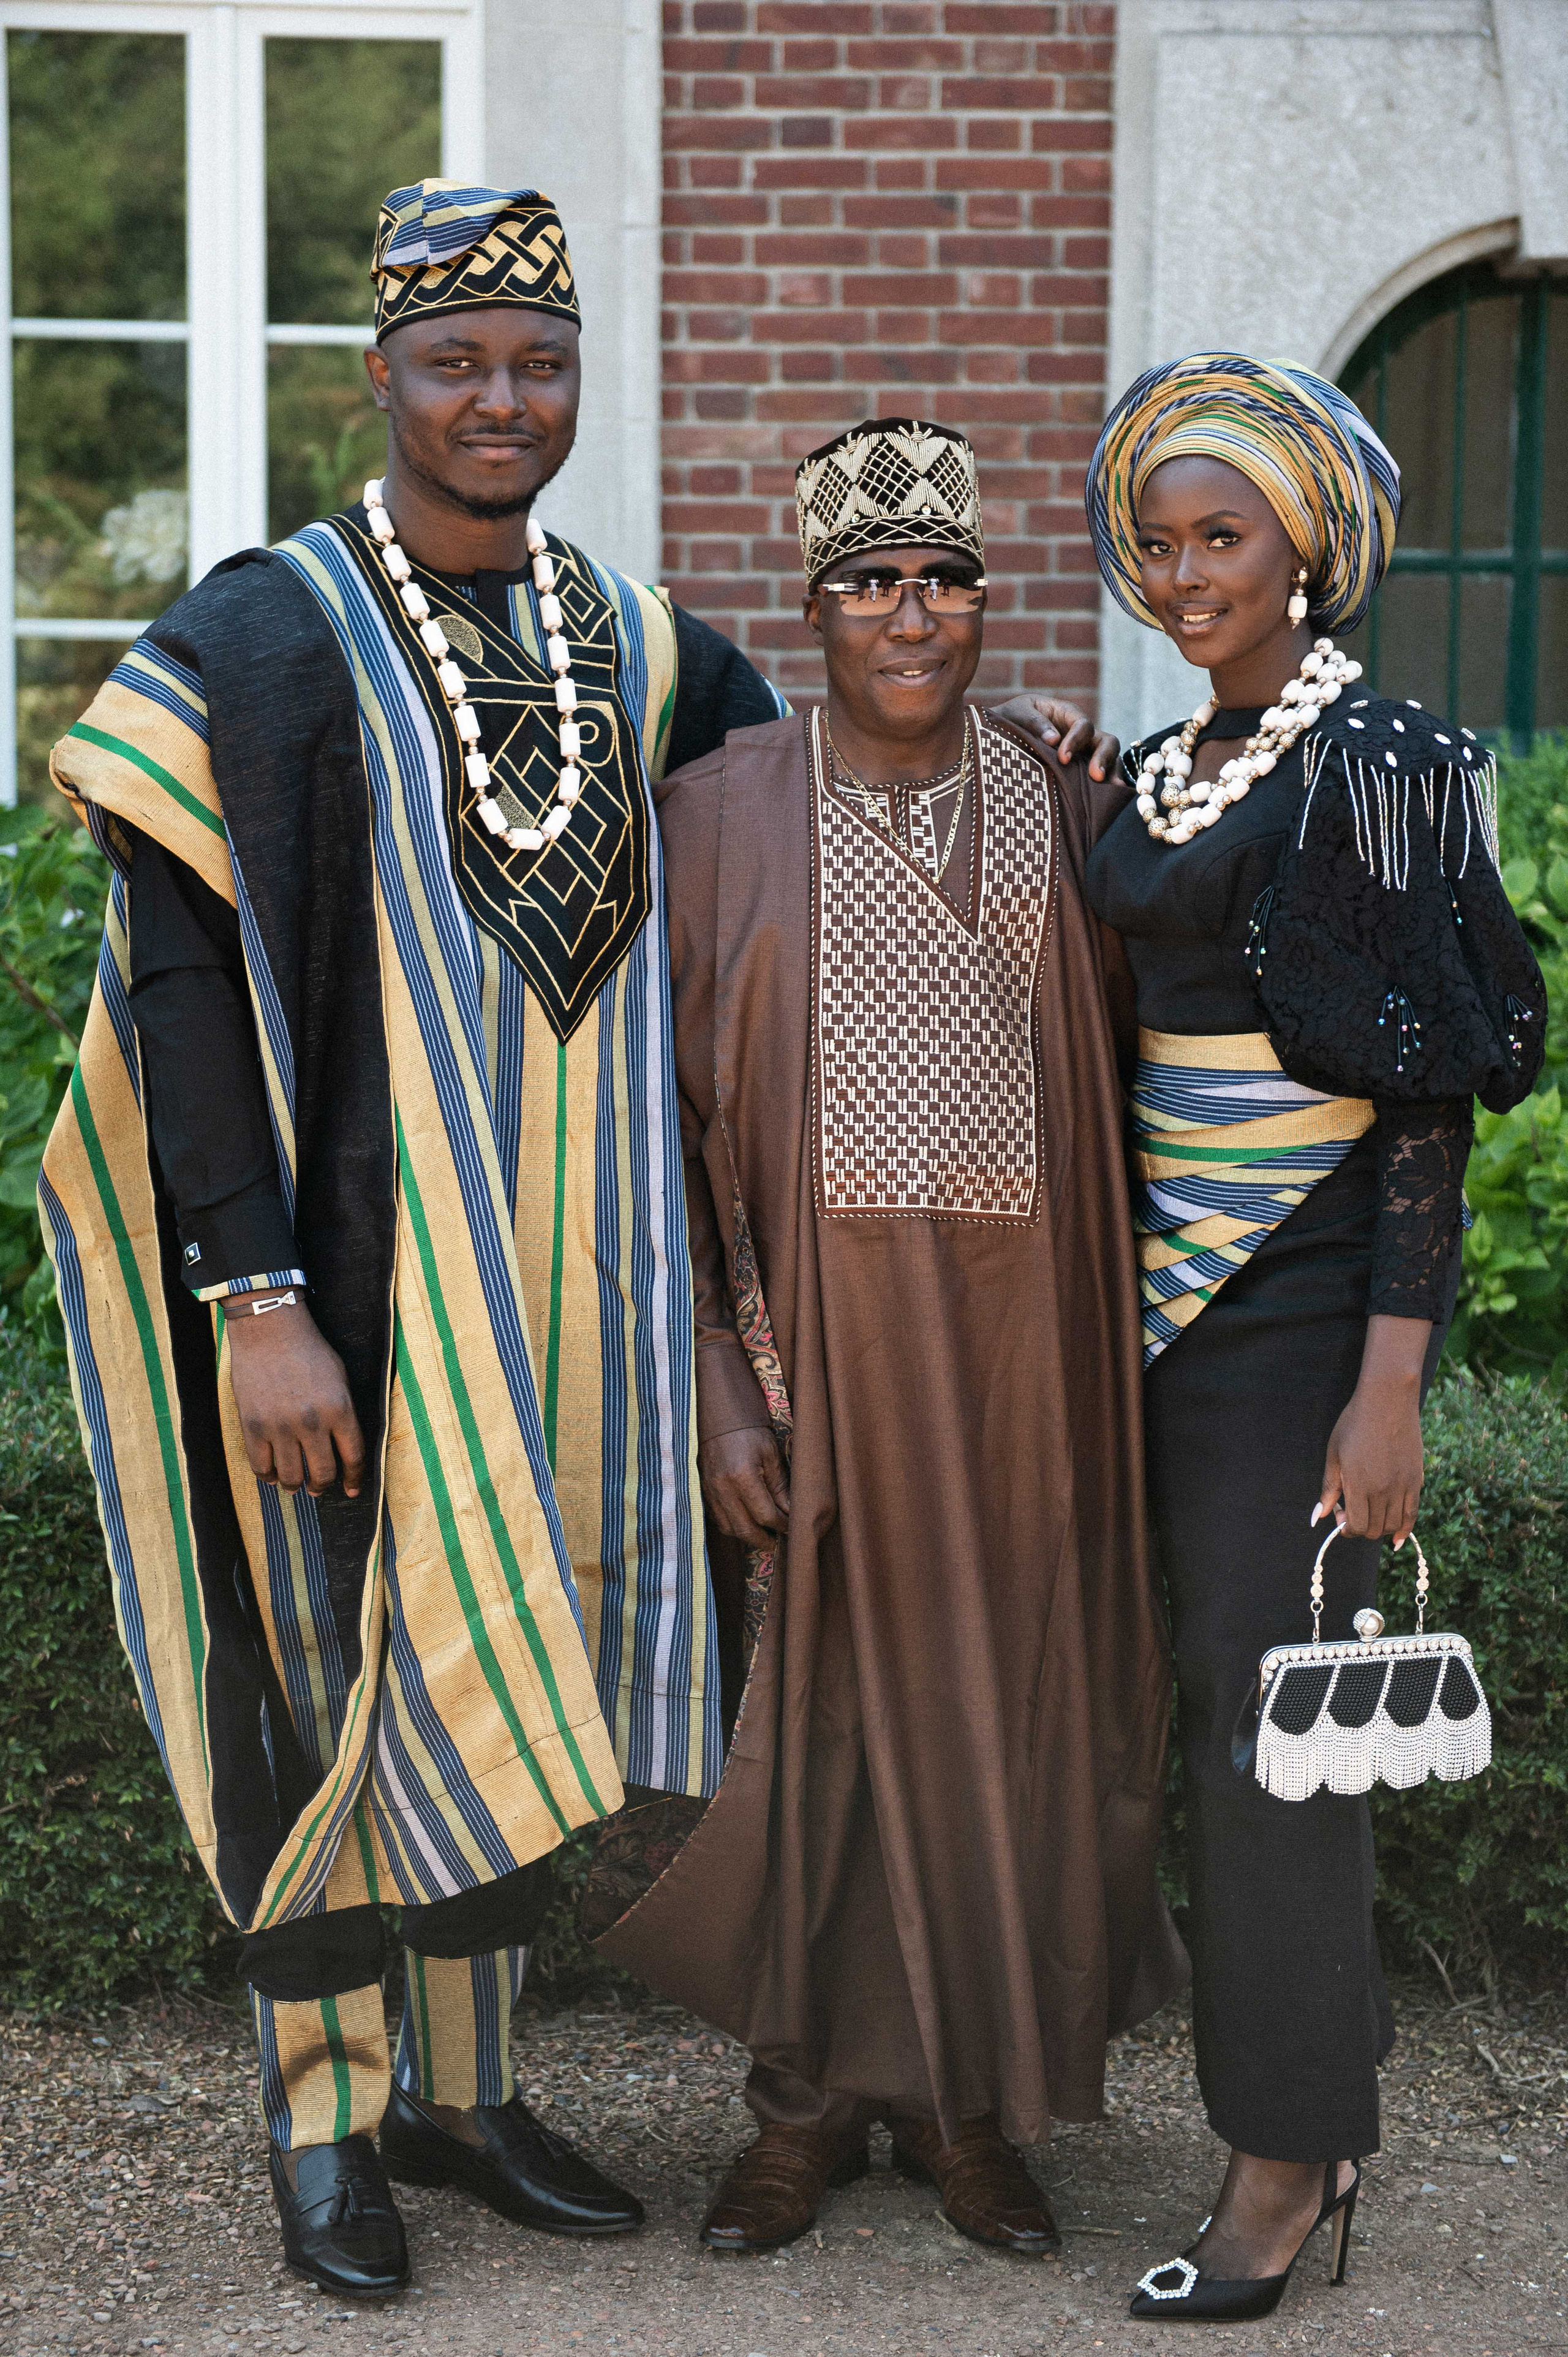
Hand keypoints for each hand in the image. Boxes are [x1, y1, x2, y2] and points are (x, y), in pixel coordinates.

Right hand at [226, 1296, 366, 1497]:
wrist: (269, 1329)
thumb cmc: (308, 1350)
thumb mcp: (340, 1379)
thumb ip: (344, 1414)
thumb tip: (345, 1449)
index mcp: (340, 1409)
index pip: (353, 1458)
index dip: (353, 1479)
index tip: (351, 1490)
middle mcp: (312, 1422)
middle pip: (323, 1473)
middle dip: (322, 1486)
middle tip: (318, 1488)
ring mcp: (280, 1426)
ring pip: (291, 1476)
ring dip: (295, 1486)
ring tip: (295, 1485)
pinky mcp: (253, 1425)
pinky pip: (260, 1466)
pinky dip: (268, 1476)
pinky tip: (273, 1475)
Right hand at [698, 1426, 789, 1551]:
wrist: (719, 1419)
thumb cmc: (749, 1432)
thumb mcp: (771, 1454)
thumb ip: (780, 1486)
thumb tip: (791, 1513)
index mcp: (742, 1476)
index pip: (765, 1515)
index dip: (781, 1525)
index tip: (793, 1528)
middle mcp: (722, 1488)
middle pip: (745, 1530)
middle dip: (765, 1540)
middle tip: (780, 1542)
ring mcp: (710, 1492)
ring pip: (729, 1529)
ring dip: (748, 1536)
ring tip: (765, 1535)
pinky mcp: (704, 1492)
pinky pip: (718, 1520)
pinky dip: (734, 1526)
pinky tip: (747, 1522)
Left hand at [988, 695, 1119, 781]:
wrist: (999, 735)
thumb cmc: (1011, 719)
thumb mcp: (1018, 712)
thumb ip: (1034, 722)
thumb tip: (1053, 740)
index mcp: (1067, 715)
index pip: (1083, 725)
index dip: (1077, 740)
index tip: (1063, 758)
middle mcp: (1081, 735)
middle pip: (1106, 741)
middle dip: (1104, 757)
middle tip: (1096, 776)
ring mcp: (1083, 754)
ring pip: (1109, 760)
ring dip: (1111, 773)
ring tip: (1108, 790)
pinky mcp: (1079, 772)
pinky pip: (1098, 778)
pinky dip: (1105, 787)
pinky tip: (1105, 800)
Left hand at [1315, 1314, 1429, 1546]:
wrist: (1387, 1401)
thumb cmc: (1354, 1423)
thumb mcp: (1334, 1454)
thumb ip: (1328, 1488)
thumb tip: (1318, 1517)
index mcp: (1359, 1483)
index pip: (1356, 1526)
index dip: (1346, 1528)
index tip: (1340, 1515)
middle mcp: (1383, 1489)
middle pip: (1373, 1529)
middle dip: (1359, 1528)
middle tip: (1352, 1511)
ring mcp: (1403, 1486)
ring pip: (1392, 1525)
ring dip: (1379, 1529)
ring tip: (1369, 1514)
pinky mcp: (1416, 1480)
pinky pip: (1412, 1514)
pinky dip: (1404, 1529)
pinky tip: (1396, 1538)